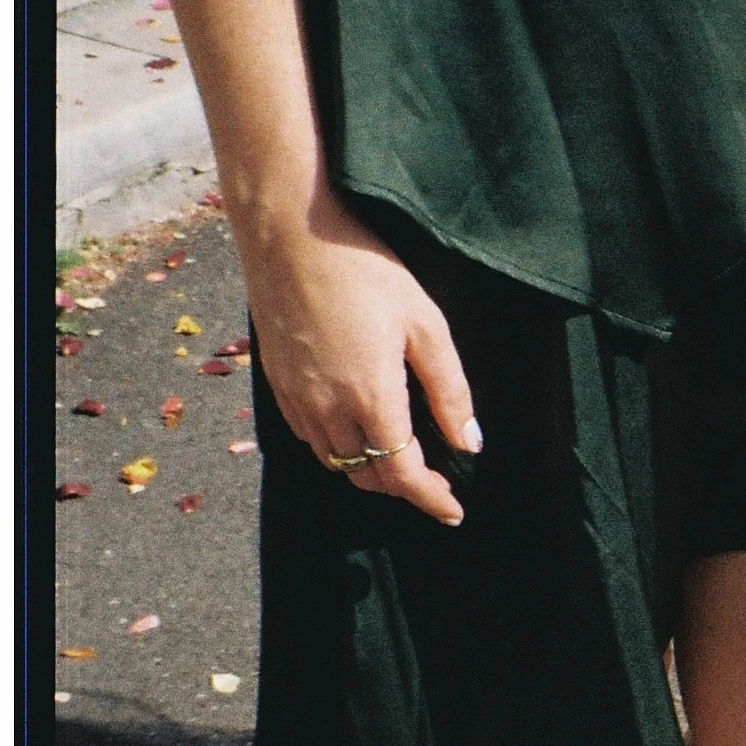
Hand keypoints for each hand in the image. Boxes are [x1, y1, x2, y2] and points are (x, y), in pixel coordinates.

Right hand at [245, 192, 480, 522]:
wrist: (292, 234)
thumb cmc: (366, 269)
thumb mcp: (426, 325)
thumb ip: (450, 391)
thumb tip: (469, 442)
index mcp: (371, 397)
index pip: (401, 474)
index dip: (430, 498)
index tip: (453, 511)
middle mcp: (327, 408)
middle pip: (366, 476)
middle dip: (403, 488)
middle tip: (436, 484)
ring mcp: (296, 398)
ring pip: (335, 461)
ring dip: (369, 469)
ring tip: (401, 458)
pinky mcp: (276, 383)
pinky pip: (309, 437)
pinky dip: (337, 448)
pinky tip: (357, 428)